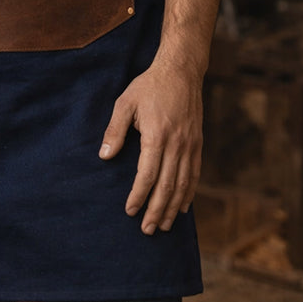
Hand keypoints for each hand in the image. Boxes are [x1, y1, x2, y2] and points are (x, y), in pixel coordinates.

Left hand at [99, 57, 203, 234]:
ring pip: (183, 185)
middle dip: (157, 211)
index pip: (147, 175)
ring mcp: (190, 145)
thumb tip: (104, 156)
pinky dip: (189, 194)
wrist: (181, 71)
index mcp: (157, 135)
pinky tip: (183, 209)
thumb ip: (115, 130)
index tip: (130, 210)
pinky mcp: (198, 144)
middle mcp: (177, 144)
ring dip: (173, 208)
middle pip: (167, 186)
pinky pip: (195, 175)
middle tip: (147, 230)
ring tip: (164, 227)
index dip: (139, 196)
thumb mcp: (125, 102)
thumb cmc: (149, 86)